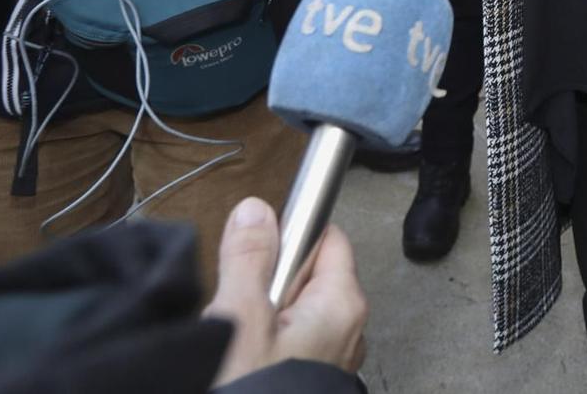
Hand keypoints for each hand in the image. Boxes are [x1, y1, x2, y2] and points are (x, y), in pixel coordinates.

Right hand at [206, 197, 367, 387]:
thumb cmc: (256, 393)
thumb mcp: (240, 318)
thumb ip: (249, 259)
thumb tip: (256, 211)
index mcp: (342, 303)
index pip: (327, 238)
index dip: (289, 234)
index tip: (257, 243)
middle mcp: (349, 330)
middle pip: (305, 277)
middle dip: (266, 284)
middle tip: (238, 308)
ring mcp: (332, 359)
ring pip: (290, 315)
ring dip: (259, 321)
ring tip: (237, 346)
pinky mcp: (312, 381)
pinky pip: (287, 346)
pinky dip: (262, 348)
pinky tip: (242, 365)